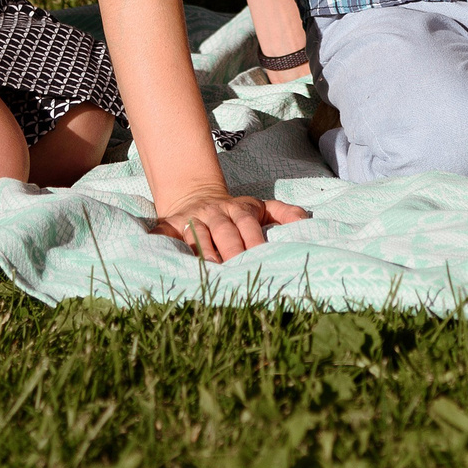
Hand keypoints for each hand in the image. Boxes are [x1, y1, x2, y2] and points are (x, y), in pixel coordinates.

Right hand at [147, 187, 308, 262]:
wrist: (195, 195)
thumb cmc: (235, 211)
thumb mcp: (261, 206)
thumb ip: (285, 213)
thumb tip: (308, 222)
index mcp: (239, 209)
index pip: (249, 225)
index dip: (255, 241)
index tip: (263, 258)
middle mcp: (215, 212)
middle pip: (225, 231)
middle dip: (233, 250)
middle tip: (240, 271)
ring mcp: (192, 218)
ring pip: (198, 234)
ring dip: (204, 249)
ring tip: (211, 269)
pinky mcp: (170, 224)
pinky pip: (164, 232)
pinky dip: (161, 240)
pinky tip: (160, 252)